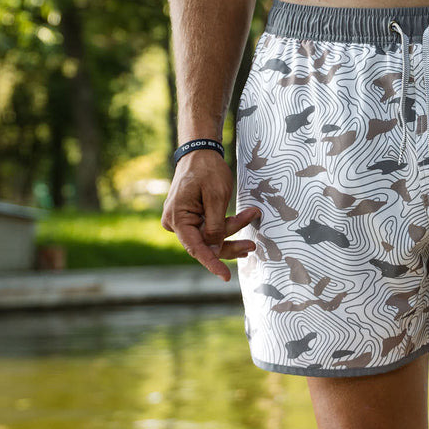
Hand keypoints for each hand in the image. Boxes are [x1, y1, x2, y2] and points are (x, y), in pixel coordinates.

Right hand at [160, 149, 260, 280]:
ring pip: (211, 237)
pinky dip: (227, 226)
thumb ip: (216, 226)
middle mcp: (176, 223)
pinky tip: (245, 219)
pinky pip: (210, 229)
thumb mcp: (216, 197)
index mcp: (177, 218)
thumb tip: (215, 249)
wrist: (200, 152)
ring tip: (252, 216)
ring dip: (232, 231)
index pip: (196, 248)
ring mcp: (183, 221)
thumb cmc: (207, 170)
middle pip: (206, 244)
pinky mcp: (192, 218)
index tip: (226, 277)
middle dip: (230, 242)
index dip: (212, 263)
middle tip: (252, 245)